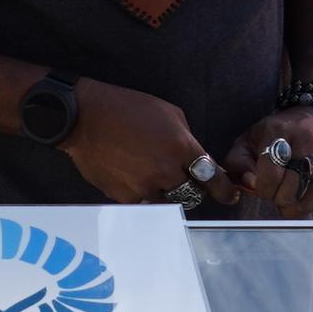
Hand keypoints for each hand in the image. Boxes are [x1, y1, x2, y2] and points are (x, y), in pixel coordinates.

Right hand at [61, 79, 220, 204]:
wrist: (84, 117)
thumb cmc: (126, 108)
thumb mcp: (168, 112)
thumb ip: (186, 138)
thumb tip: (194, 158)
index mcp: (180, 147)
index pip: (211, 177)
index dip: (223, 189)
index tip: (229, 195)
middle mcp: (165, 172)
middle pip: (191, 195)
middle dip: (191, 188)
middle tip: (181, 177)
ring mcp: (143, 187)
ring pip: (166, 201)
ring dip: (165, 191)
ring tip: (149, 172)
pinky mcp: (123, 197)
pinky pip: (142, 203)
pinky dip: (141, 193)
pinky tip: (130, 174)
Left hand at [221, 106, 312, 214]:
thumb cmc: (278, 134)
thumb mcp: (250, 140)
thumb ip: (238, 164)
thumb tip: (251, 185)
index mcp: (279, 132)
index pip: (268, 176)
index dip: (262, 189)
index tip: (263, 186)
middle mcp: (310, 141)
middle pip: (288, 192)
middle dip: (278, 199)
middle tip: (279, 192)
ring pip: (310, 202)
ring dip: (297, 207)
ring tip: (293, 197)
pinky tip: (312, 194)